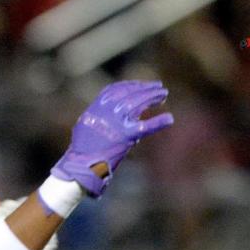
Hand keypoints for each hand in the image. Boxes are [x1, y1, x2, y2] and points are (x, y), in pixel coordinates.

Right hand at [52, 80, 173, 196]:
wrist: (81, 165)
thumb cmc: (83, 148)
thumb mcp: (86, 124)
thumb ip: (100, 114)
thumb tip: (115, 109)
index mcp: (96, 107)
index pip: (115, 89)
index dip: (130, 85)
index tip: (141, 85)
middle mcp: (106, 111)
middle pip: (129, 93)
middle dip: (145, 88)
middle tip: (159, 87)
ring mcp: (117, 123)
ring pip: (137, 103)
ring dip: (152, 97)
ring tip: (164, 94)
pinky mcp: (126, 137)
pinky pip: (146, 127)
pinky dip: (159, 122)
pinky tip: (169, 119)